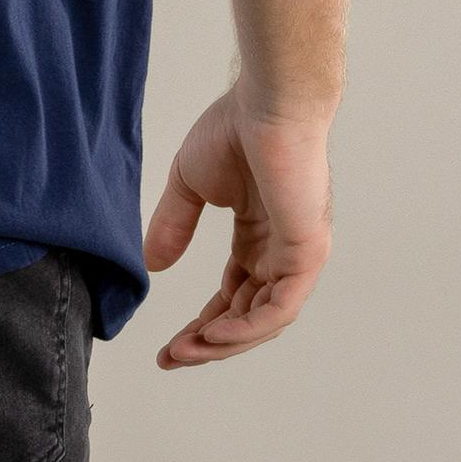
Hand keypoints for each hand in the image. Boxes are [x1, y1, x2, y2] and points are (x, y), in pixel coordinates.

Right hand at [143, 89, 333, 368]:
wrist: (266, 104)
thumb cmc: (234, 129)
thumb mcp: (190, 184)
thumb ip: (175, 225)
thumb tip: (153, 266)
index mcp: (259, 235)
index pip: (233, 293)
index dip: (201, 322)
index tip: (168, 344)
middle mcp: (281, 252)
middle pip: (246, 314)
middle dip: (208, 341)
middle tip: (172, 357)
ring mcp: (297, 255)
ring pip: (264, 319)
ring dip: (224, 341)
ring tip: (186, 350)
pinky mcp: (307, 253)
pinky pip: (279, 307)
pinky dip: (248, 327)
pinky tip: (214, 334)